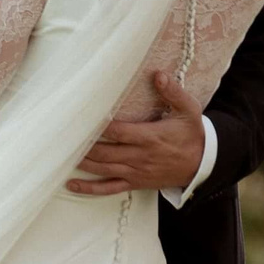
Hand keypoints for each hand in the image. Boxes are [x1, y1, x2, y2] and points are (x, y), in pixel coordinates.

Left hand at [66, 71, 206, 194]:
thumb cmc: (192, 134)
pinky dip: (89, 188)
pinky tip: (71, 184)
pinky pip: (109, 188)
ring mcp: (136, 171)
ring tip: (60, 154)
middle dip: (82, 144)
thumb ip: (173, 92)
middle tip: (61, 136)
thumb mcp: (189, 110)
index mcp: (150, 137)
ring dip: (81, 162)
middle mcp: (140, 156)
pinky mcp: (135, 182)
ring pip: (102, 168)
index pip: (118, 132)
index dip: (98, 127)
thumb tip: (158, 75)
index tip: (81, 117)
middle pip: (104, 152)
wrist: (203, 164)